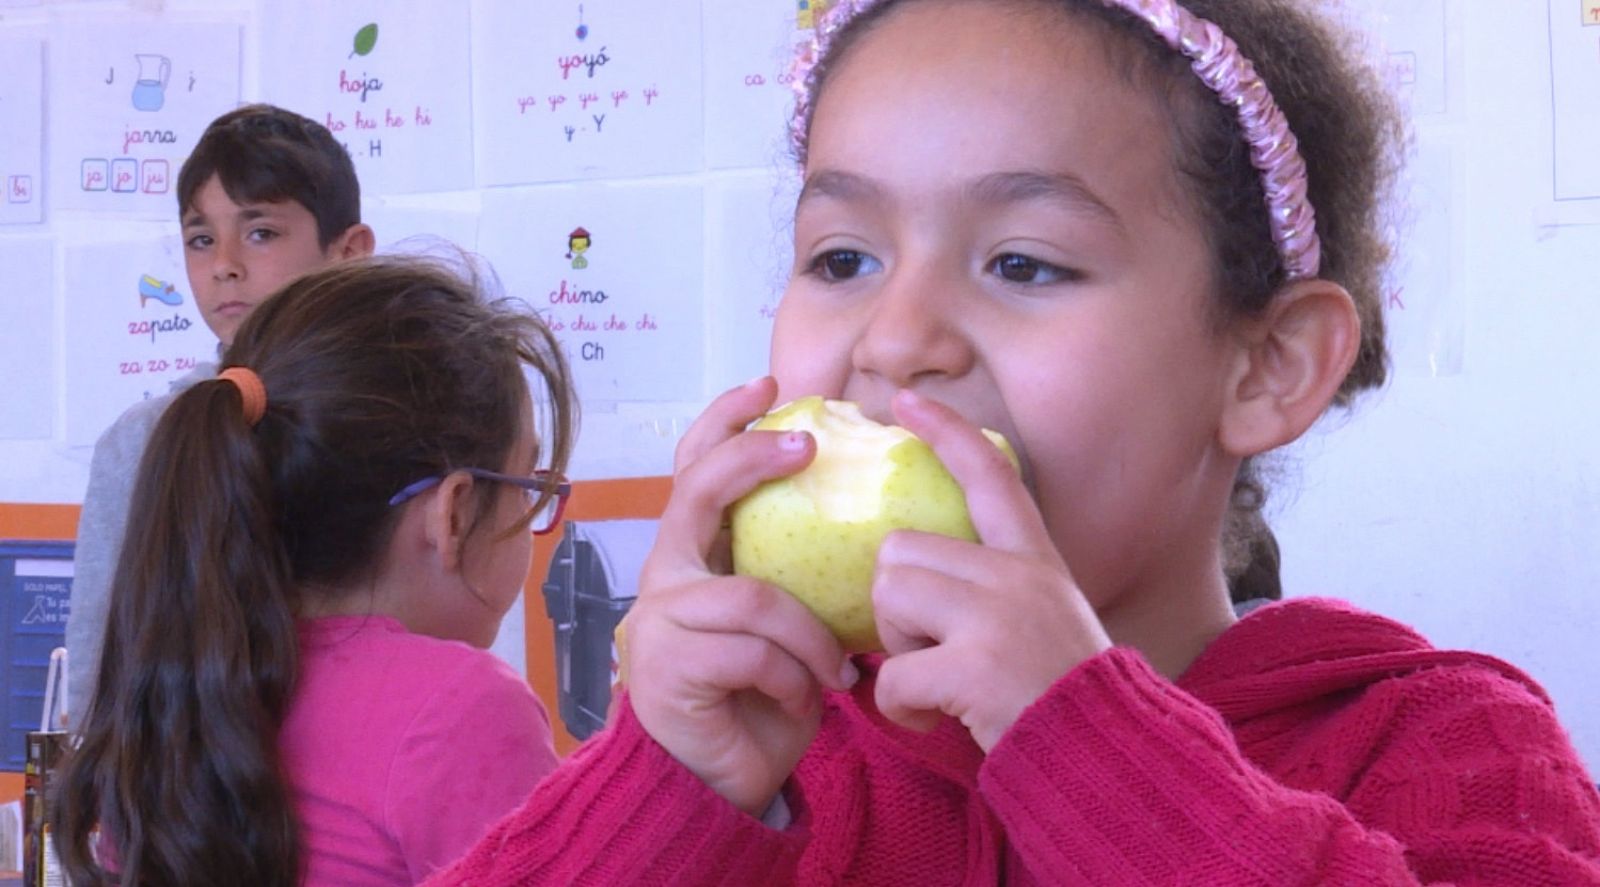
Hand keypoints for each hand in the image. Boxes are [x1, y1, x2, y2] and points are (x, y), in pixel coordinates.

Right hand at [623, 377, 855, 816]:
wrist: (721, 781)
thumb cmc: (763, 696)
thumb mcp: (788, 622)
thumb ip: (798, 571)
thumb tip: (868, 519)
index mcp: (694, 557)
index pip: (696, 468)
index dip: (728, 420)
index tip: (773, 386)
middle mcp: (666, 576)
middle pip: (698, 491)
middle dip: (752, 458)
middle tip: (806, 447)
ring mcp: (661, 619)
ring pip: (755, 596)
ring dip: (809, 639)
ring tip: (835, 673)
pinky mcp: (669, 666)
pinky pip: (755, 651)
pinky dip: (794, 678)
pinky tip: (803, 703)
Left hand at [872, 389, 1111, 751]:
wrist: (1110, 760)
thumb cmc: (1062, 696)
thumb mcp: (1045, 619)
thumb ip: (992, 588)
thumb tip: (911, 572)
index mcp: (1037, 559)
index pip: (991, 473)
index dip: (945, 431)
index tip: (904, 400)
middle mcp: (1019, 576)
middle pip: (900, 550)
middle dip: (897, 605)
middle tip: (933, 649)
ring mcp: (998, 618)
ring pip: (889, 598)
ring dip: (896, 649)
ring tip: (937, 680)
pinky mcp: (975, 667)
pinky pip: (892, 674)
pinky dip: (899, 706)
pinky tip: (933, 718)